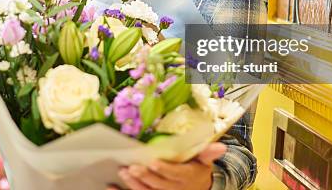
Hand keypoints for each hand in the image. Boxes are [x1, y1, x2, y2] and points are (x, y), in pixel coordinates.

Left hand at [107, 143, 225, 189]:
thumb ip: (208, 152)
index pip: (175, 174)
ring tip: (123, 172)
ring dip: (134, 185)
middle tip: (132, 167)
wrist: (197, 188)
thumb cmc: (197, 169)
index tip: (153, 161)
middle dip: (145, 177)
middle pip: (159, 185)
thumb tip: (221, 146)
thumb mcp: (204, 161)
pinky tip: (110, 186)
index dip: (164, 170)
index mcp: (188, 178)